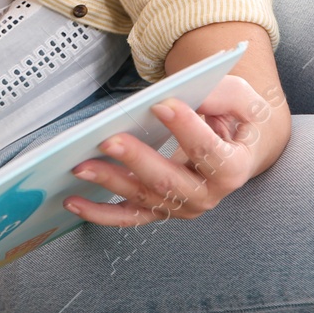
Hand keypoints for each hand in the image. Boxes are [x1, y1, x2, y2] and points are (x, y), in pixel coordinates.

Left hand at [63, 74, 283, 226]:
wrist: (235, 147)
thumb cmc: (235, 118)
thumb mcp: (241, 98)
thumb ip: (223, 96)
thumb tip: (186, 97)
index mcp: (233, 168)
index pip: (210, 152)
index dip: (186, 129)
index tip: (161, 105)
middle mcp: (207, 195)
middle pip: (169, 182)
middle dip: (136, 160)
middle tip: (108, 139)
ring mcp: (180, 207)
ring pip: (143, 198)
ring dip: (110, 182)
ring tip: (80, 165)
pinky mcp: (158, 210)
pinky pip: (127, 216)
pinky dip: (98, 213)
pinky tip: (72, 200)